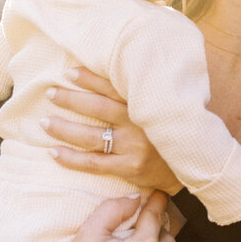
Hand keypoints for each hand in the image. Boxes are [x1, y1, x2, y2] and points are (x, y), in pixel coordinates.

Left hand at [43, 67, 183, 193]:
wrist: (195, 164)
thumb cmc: (173, 131)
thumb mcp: (164, 107)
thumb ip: (144, 93)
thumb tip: (121, 73)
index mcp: (146, 104)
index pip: (113, 87)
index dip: (90, 79)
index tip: (69, 73)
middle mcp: (139, 123)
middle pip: (98, 108)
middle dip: (71, 99)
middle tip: (50, 92)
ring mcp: (134, 147)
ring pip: (91, 136)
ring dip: (64, 128)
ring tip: (45, 122)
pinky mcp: (130, 168)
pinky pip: (94, 163)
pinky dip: (71, 158)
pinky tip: (53, 152)